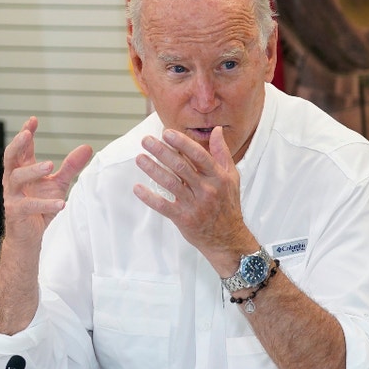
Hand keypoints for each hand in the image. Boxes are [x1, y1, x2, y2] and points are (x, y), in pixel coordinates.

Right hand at [1, 117, 91, 247]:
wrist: (30, 236)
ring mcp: (13, 196)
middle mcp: (14, 181)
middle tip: (26, 135)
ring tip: (49, 165)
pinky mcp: (16, 212)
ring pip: (16, 178)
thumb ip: (70, 167)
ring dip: (32, 170)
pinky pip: (28, 205)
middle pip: (10, 157)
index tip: (33, 120)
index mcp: (22, 171)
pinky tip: (60, 202)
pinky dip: (44, 203)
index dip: (25, 133)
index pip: (22, 149)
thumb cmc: (40, 208)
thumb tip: (87, 147)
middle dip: (17, 144)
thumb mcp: (58, 184)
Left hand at [133, 127, 251, 261]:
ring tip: (139, 158)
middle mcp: (207, 189)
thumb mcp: (231, 177)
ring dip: (153, 169)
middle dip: (161, 151)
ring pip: (170, 183)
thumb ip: (222, 153)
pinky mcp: (183, 218)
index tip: (166, 133)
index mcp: (218, 177)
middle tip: (145, 140)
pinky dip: (149, 197)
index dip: (182, 143)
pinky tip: (137, 188)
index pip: (199, 155)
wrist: (227, 238)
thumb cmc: (227, 204)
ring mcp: (194, 204)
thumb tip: (217, 130)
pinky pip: (163, 206)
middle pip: (181, 167)